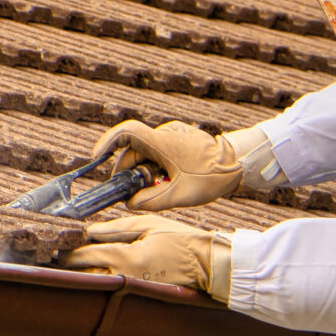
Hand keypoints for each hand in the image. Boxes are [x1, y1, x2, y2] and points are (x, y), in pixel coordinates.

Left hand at [65, 212, 222, 291]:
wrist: (207, 264)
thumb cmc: (181, 240)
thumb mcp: (148, 225)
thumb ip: (115, 228)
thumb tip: (89, 231)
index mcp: (127, 258)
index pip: (85, 256)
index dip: (67, 252)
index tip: (55, 247)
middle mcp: (126, 278)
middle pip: (85, 274)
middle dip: (69, 266)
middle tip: (55, 256)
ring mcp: (132, 290)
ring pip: (96, 284)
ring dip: (82, 275)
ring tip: (69, 265)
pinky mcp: (138, 295)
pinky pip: (112, 288)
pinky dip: (100, 280)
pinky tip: (94, 272)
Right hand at [89, 119, 266, 212]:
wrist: (238, 163)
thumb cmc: (211, 177)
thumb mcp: (178, 196)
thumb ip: (149, 201)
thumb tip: (129, 202)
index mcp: (161, 143)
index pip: (126, 132)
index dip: (107, 142)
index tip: (97, 157)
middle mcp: (164, 133)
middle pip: (134, 150)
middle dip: (129, 171)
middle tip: (132, 192)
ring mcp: (173, 133)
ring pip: (146, 152)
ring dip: (144, 170)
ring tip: (157, 188)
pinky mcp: (179, 138)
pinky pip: (159, 150)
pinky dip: (155, 165)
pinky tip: (166, 180)